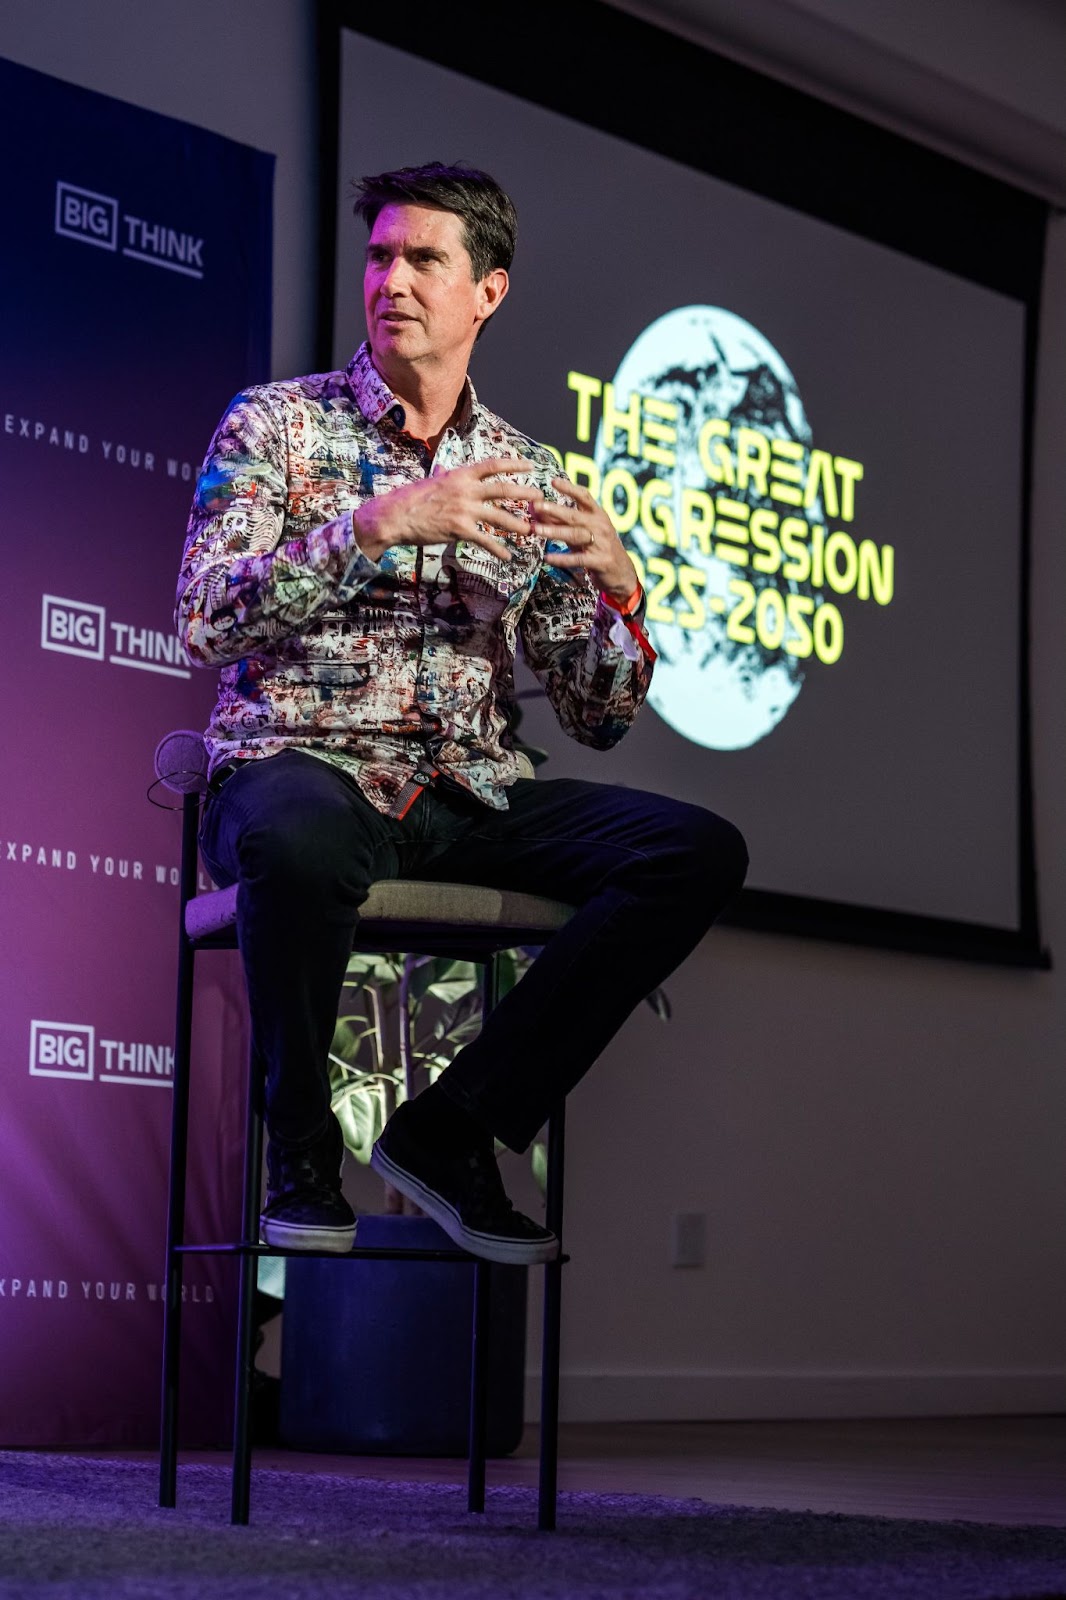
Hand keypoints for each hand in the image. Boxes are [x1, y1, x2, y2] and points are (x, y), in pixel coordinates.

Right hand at [352, 457, 544, 562]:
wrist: (396, 516)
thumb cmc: (411, 499)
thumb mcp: (432, 482)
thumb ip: (444, 476)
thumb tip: (446, 469)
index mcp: (460, 475)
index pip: (493, 466)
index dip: (513, 465)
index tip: (529, 465)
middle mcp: (465, 490)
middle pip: (503, 490)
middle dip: (525, 493)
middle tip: (541, 498)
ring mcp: (464, 510)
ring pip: (499, 517)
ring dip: (518, 524)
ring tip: (531, 530)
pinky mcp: (460, 530)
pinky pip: (485, 540)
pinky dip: (498, 549)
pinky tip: (507, 555)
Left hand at [534, 478, 638, 600]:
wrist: (622, 572)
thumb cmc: (598, 548)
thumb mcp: (583, 532)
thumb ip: (562, 522)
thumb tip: (538, 511)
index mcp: (598, 515)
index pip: (584, 496)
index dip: (569, 488)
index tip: (553, 482)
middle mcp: (601, 526)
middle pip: (575, 515)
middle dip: (555, 510)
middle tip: (537, 505)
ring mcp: (601, 544)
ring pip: (575, 535)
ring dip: (555, 531)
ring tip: (536, 530)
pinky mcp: (600, 561)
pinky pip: (578, 559)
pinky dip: (562, 558)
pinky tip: (548, 558)